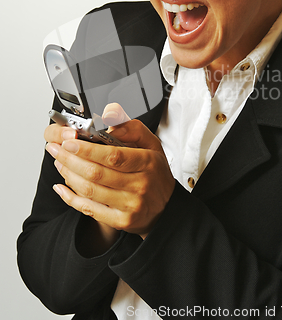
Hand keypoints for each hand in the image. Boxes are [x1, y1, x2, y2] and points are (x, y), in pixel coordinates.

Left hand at [45, 104, 174, 239]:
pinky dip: (71, 198)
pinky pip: (90, 210)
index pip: (113, 156)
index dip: (88, 149)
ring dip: (69, 175)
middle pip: (97, 173)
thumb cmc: (155, 172)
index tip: (70, 142)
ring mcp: (130, 206)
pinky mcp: (121, 221)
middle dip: (71, 159)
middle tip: (57, 149)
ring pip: (91, 191)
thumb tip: (110, 117)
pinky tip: (62, 187)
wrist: (166, 207)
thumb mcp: (151, 143)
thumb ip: (131, 127)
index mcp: (147, 162)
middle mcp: (139, 185)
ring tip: (59, 163)